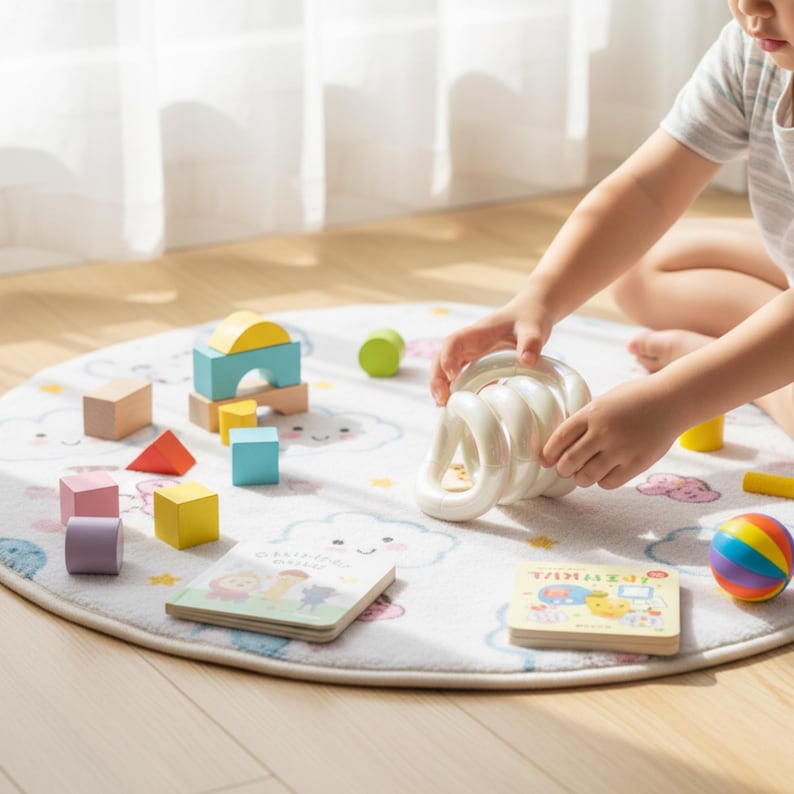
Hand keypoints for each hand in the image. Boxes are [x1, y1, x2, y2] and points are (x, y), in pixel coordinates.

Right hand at [429, 297, 552, 405]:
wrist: (533, 313)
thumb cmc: (530, 317)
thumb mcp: (533, 328)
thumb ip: (531, 341)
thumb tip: (527, 361)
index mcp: (477, 333)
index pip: (453, 343)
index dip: (448, 358)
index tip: (452, 376)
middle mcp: (469, 344)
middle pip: (441, 358)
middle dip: (437, 379)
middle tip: (441, 400)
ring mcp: (472, 355)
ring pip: (447, 370)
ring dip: (443, 387)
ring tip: (444, 407)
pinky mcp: (479, 365)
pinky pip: (462, 378)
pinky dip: (458, 391)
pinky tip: (459, 408)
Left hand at [541, 376, 682, 488]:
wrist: (672, 400)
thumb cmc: (636, 398)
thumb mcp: (605, 401)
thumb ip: (586, 420)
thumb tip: (562, 444)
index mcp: (592, 413)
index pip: (560, 438)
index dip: (549, 453)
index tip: (545, 460)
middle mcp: (603, 432)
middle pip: (569, 462)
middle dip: (562, 469)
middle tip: (564, 469)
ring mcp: (620, 449)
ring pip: (586, 477)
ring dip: (581, 478)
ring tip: (584, 473)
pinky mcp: (636, 464)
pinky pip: (608, 483)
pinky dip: (602, 481)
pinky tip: (606, 473)